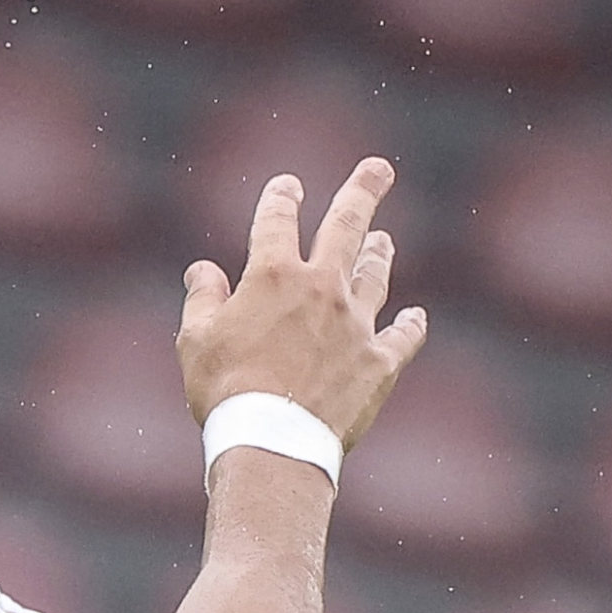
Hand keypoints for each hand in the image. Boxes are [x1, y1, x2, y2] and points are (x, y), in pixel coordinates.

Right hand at [178, 159, 427, 457]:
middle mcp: (322, 287)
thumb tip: (201, 270)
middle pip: (347, 225)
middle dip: (363, 191)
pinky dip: (410, 326)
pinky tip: (416, 317)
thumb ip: (202, 300)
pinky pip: (402, 337)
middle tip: (379, 169)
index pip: (276, 220)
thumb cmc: (225, 394)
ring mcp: (356, 323)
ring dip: (379, 254)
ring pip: (375, 275)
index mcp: (273, 275)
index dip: (281, 198)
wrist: (272, 444)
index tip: (288, 186)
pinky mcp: (378, 362)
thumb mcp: (195, 344)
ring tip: (383, 240)